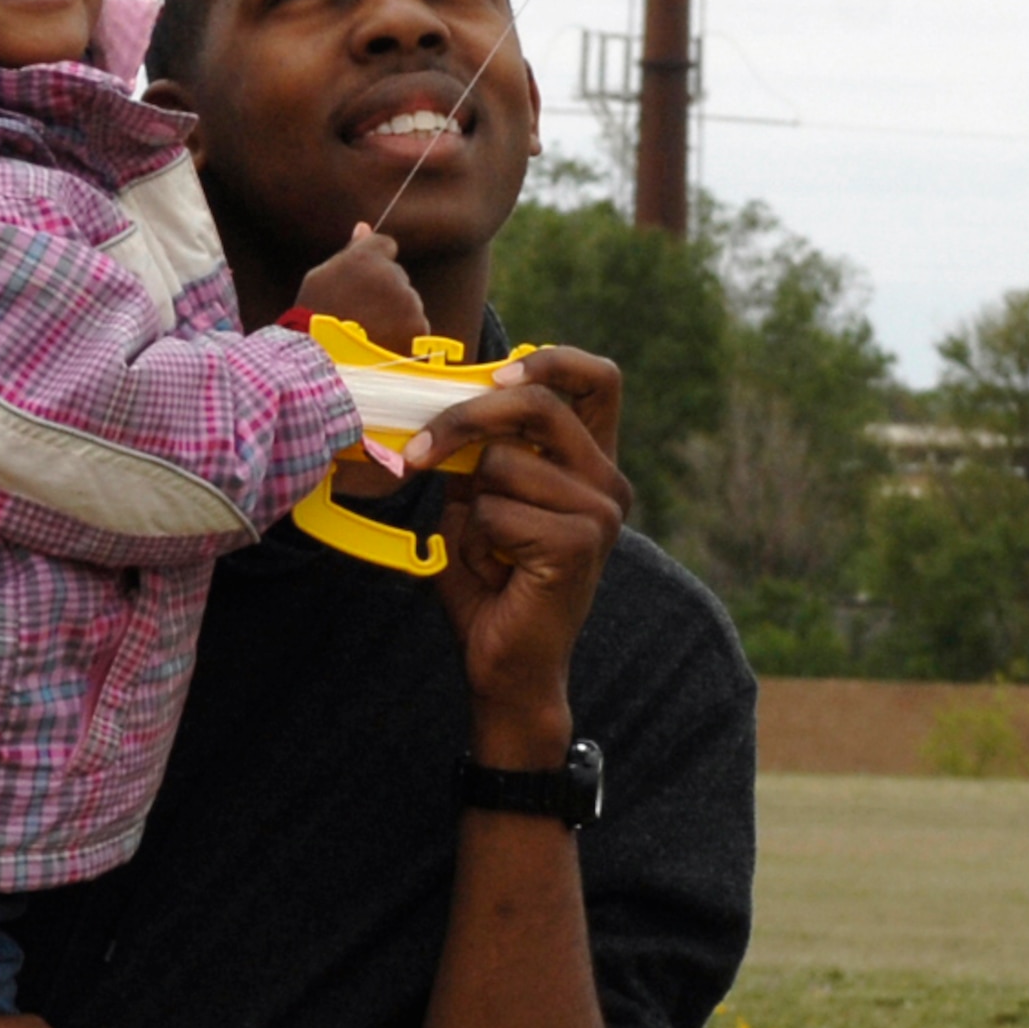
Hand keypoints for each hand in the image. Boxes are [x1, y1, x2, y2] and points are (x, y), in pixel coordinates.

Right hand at [291, 222, 428, 352]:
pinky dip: (403, 335)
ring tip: (368, 333)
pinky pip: (415, 327)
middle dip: (384, 291)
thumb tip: (364, 227)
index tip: (361, 283)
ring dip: (394, 314)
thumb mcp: (322, 277)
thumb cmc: (314, 317)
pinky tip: (381, 344)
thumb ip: (350, 251)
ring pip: (408, 303)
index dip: (374, 263)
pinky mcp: (419, 330)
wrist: (323, 361)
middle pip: (397, 277)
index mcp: (367, 257)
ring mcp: (409, 304)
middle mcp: (393, 276)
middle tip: (358, 314)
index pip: (385, 245)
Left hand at [399, 348, 629, 767]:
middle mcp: (607, 482)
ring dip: (470, 508)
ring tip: (487, 552)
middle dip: (465, 419)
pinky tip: (497, 574)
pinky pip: (496, 510)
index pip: (597, 379)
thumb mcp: (476, 502)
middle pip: (537, 404)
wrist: (506, 666)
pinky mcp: (580, 543)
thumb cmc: (490, 583)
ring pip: (501, 463)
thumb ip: (476, 453)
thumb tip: (439, 397)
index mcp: (591, 462)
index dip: (549, 361)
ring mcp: (601, 513)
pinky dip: (475, 542)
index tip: (495, 375)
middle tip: (420, 452)